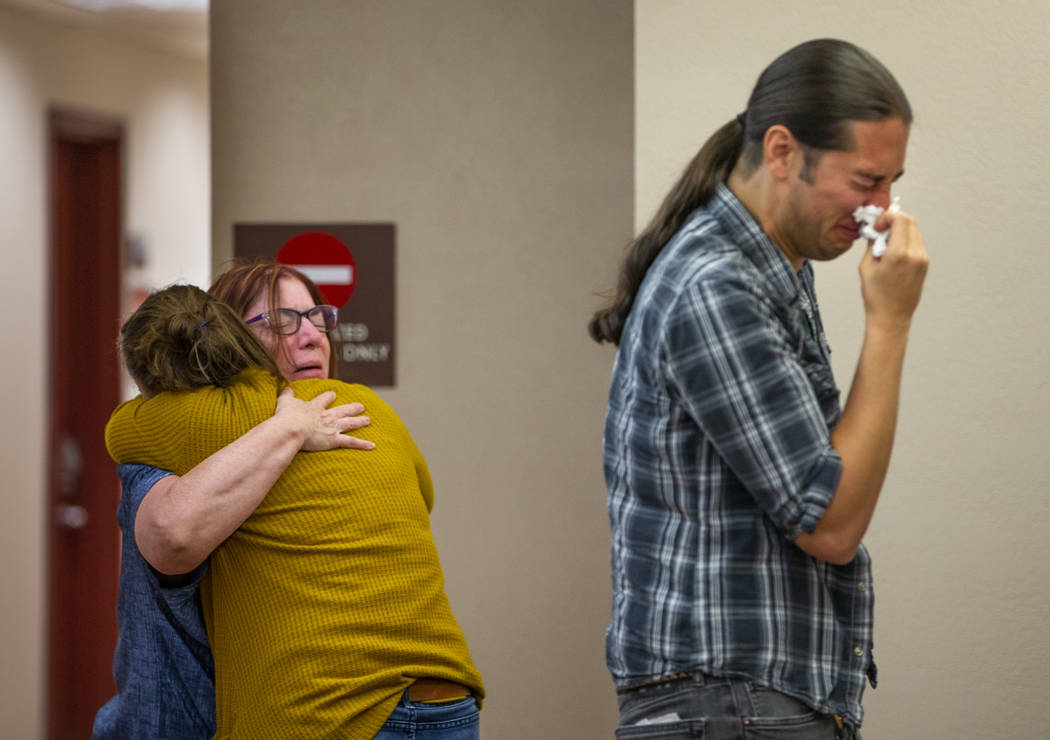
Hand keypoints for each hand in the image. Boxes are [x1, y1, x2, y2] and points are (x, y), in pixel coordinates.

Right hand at [274, 388, 374, 450]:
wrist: (292, 428)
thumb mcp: (285, 402)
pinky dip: (362, 444)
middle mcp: (327, 416)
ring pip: (349, 423)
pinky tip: (372, 445)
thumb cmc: (287, 416)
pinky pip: (351, 442)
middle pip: (343, 410)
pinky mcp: (334, 439)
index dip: (329, 397)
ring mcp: (332, 427)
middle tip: (361, 406)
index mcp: (315, 407)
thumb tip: (287, 388)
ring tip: (367, 420)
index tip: (333, 395)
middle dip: (352, 408)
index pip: (325, 399)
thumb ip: (287, 395)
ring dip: (359, 422)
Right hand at [858, 209, 928, 331]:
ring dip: (899, 230)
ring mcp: (923, 259)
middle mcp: (915, 254)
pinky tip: (892, 252)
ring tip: (885, 244)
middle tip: (880, 231)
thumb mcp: (866, 267)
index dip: (887, 217)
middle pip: (910, 221)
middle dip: (893, 221)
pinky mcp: (924, 264)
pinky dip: (905, 240)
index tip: (877, 227)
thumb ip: (872, 244)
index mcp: (899, 254)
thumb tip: (875, 231)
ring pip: (914, 231)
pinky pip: (916, 242)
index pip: (900, 220)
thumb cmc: (876, 297)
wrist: (891, 317)